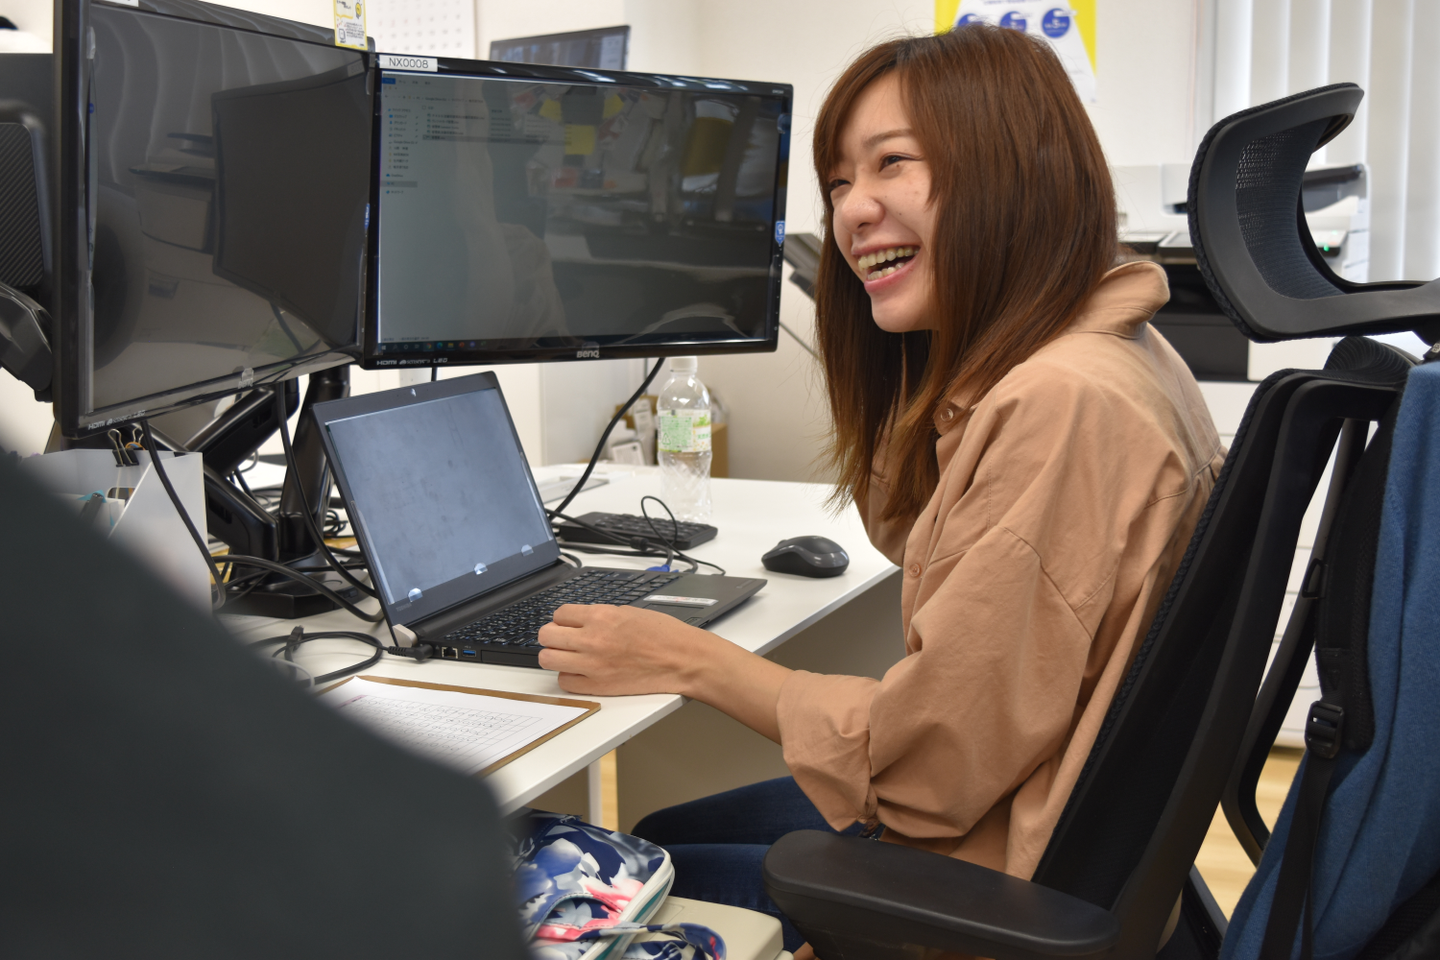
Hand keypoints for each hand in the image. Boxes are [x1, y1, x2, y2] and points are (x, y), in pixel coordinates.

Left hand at [536, 604, 712, 696]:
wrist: (682, 660)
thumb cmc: (664, 635)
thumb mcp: (629, 612)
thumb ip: (600, 616)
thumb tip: (580, 621)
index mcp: (601, 616)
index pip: (559, 614)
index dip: (563, 619)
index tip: (569, 624)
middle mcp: (592, 639)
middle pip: (546, 636)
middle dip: (553, 636)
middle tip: (564, 640)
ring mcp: (592, 665)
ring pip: (548, 659)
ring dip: (556, 656)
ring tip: (569, 656)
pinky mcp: (598, 686)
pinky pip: (565, 682)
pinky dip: (569, 677)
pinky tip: (581, 672)